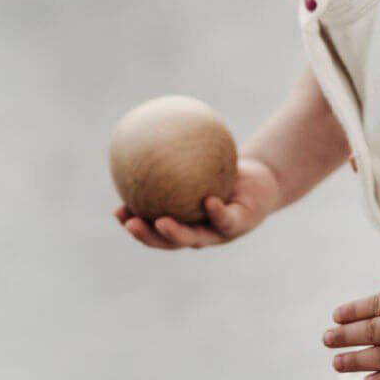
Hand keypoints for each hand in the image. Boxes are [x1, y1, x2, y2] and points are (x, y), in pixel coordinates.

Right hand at [112, 155, 280, 248]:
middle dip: (148, 236)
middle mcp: (199, 233)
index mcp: (185, 224)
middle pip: (168, 242)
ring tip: (161, 222)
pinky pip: (225, 219)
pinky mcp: (240, 224)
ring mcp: (219, 232)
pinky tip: (208, 201)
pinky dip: (215, 212)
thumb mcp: (200, 163)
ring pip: (195, 238)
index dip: (135, 226)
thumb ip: (176, 157)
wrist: (262, 180)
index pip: (154, 229)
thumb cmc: (225, 171)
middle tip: (130, 224)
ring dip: (176, 233)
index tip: (117, 213)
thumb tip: (144, 137)